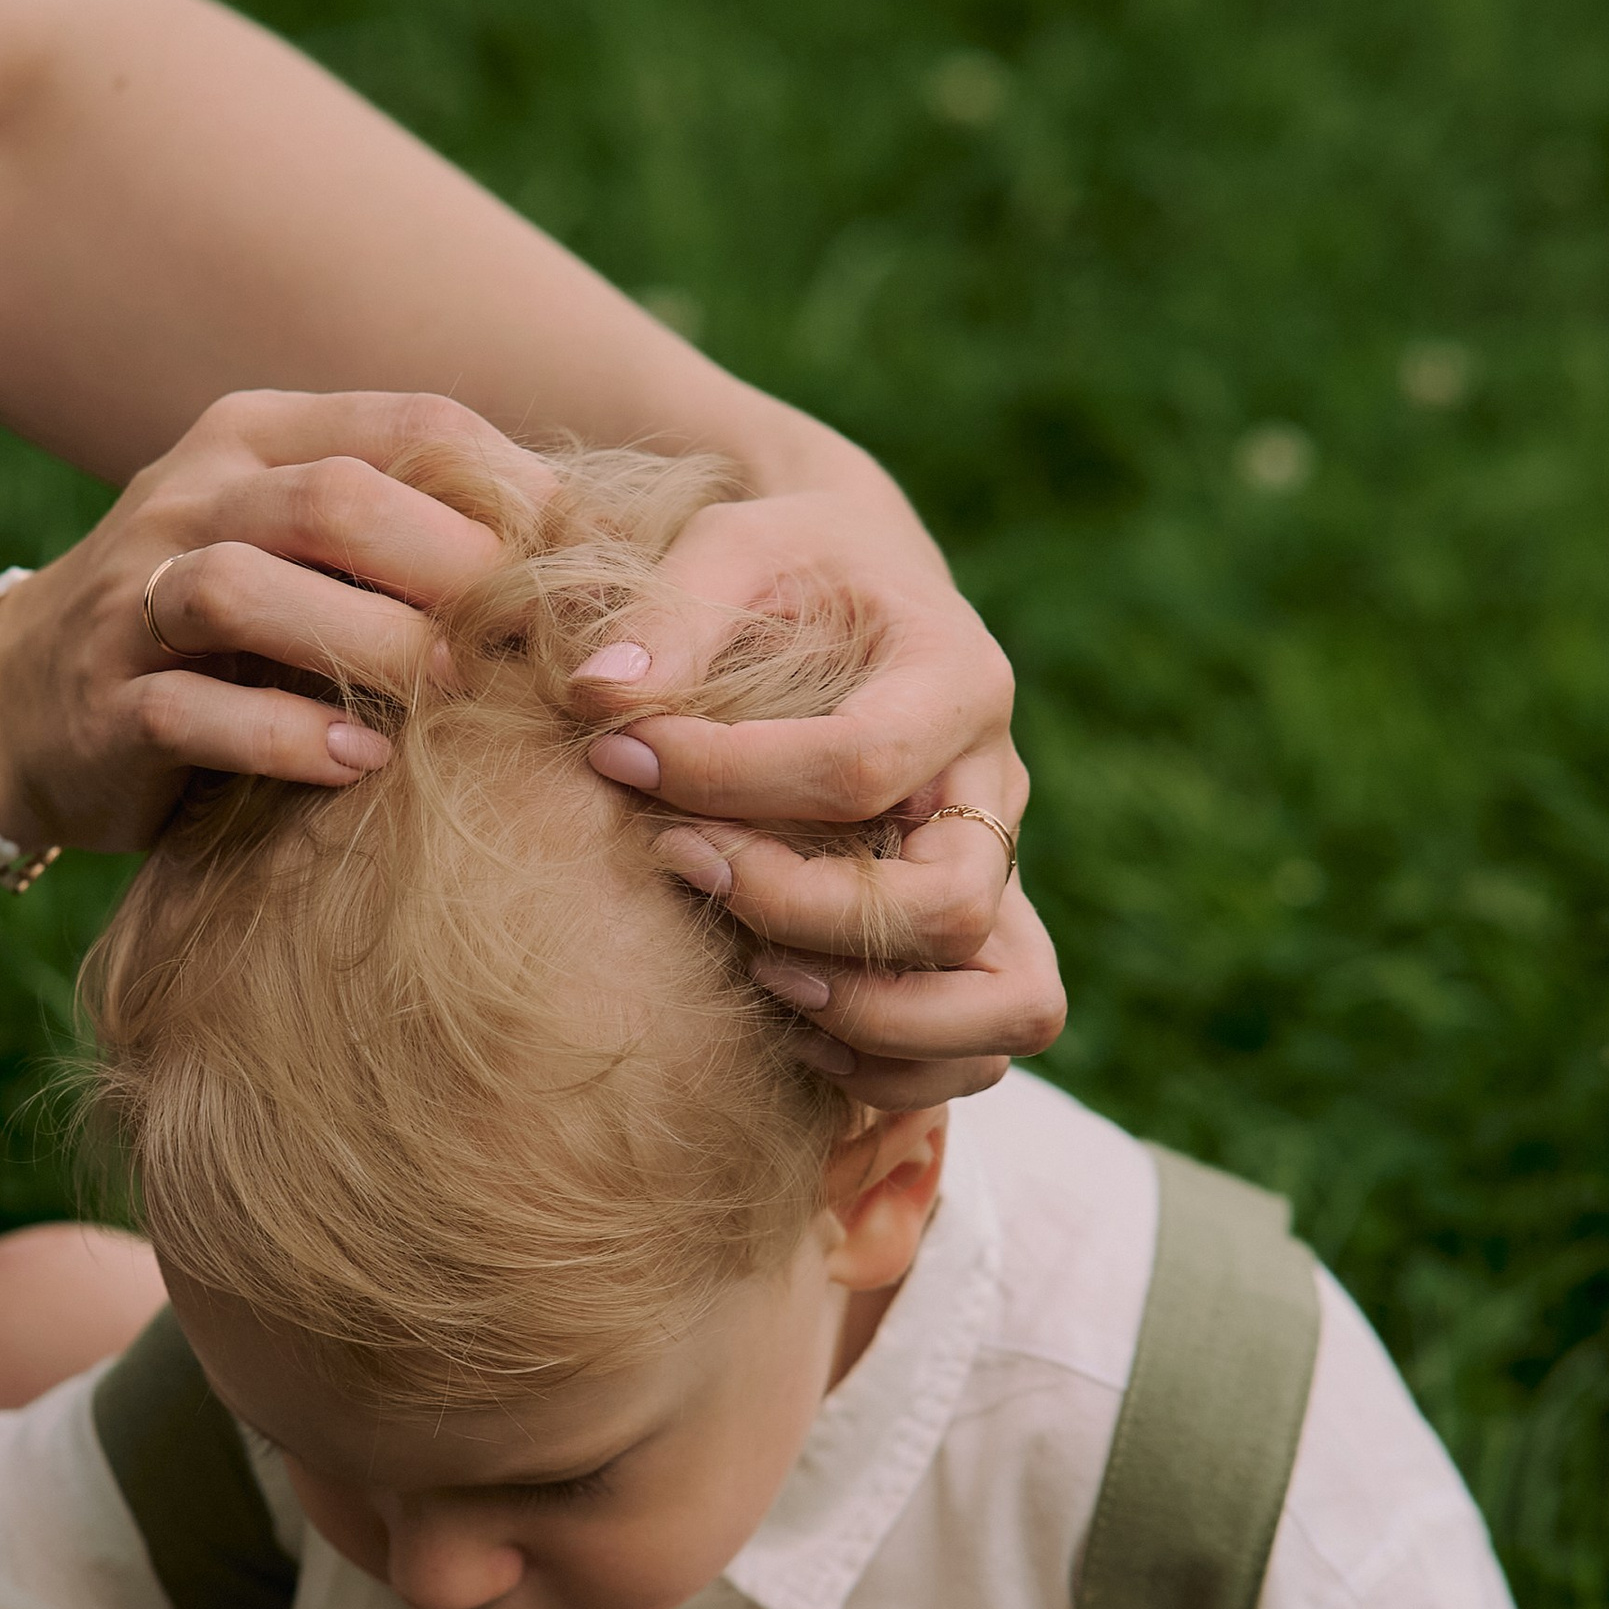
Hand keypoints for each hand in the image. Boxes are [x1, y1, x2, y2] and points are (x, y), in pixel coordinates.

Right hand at [0, 390, 541, 853]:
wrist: (18, 703)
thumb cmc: (214, 632)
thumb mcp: (301, 550)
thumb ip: (408, 532)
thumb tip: (593, 557)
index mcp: (257, 437)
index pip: (410, 424)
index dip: (515, 490)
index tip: (586, 569)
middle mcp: (190, 497)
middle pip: (333, 498)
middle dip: (446, 566)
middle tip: (524, 639)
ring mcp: (133, 600)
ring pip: (247, 591)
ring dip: (366, 644)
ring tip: (449, 698)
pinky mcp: (104, 705)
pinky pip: (191, 712)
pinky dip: (284, 737)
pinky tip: (359, 764)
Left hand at [559, 459, 1062, 1105]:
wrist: (857, 588)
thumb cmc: (792, 566)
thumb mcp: (736, 543)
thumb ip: (673, 610)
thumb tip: (602, 702)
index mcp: (955, 677)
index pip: (860, 763)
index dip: (731, 780)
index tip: (621, 757)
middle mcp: (994, 788)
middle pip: (951, 906)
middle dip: (804, 914)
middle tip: (686, 868)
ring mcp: (996, 871)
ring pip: (1006, 1004)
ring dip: (872, 1019)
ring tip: (756, 978)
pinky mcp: (975, 933)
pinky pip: (984, 1045)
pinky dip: (894, 1065)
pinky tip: (787, 1021)